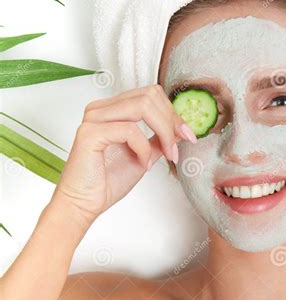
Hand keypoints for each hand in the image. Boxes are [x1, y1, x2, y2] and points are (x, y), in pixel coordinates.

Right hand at [52, 85, 196, 223]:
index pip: (149, 94)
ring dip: (163, 132)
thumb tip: (181, 127)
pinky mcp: (90, 133)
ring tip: (167, 154)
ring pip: (142, 106)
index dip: (172, 112)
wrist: (85, 205)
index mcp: (112, 110)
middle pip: (149, 96)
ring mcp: (94, 118)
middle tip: (180, 144)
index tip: (187, 134)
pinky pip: (129, 130)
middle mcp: (101, 109)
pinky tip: (144, 164)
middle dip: (171, 120)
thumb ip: (160, 138)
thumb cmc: (108, 182)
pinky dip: (143, 148)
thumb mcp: (145, 154)